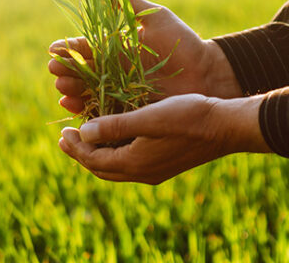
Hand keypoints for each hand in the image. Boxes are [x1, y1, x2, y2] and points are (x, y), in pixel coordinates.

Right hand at [47, 0, 240, 113]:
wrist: (208, 73)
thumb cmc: (183, 43)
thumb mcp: (156, 19)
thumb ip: (129, 4)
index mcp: (117, 49)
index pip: (86, 48)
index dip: (69, 49)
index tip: (55, 49)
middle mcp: (114, 71)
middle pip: (82, 71)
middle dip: (66, 71)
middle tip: (55, 71)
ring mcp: (120, 92)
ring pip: (88, 92)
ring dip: (71, 90)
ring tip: (62, 89)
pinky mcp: (129, 111)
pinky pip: (102, 112)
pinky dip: (85, 110)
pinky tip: (72, 108)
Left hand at [58, 94, 268, 183]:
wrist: (225, 127)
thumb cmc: (188, 116)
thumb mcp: (148, 116)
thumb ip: (115, 125)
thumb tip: (84, 133)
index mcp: (135, 162)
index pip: (93, 159)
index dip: (76, 146)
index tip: (63, 132)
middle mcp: (143, 172)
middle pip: (102, 168)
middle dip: (82, 154)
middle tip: (66, 138)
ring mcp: (155, 171)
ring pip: (116, 168)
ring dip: (98, 154)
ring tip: (86, 139)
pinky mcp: (165, 164)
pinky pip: (130, 164)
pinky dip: (115, 153)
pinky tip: (116, 138)